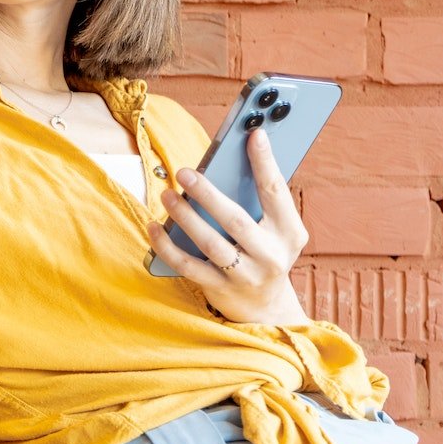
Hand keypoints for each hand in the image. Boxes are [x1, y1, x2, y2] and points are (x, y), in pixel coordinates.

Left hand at [145, 128, 310, 325]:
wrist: (265, 308)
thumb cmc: (265, 254)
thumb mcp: (277, 231)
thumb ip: (261, 203)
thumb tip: (229, 163)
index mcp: (289, 232)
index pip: (276, 192)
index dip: (265, 163)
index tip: (252, 135)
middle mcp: (271, 255)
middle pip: (236, 220)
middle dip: (208, 194)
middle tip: (184, 172)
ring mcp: (245, 275)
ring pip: (210, 243)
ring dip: (184, 217)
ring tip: (167, 196)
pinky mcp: (220, 290)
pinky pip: (188, 266)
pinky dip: (167, 246)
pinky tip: (153, 227)